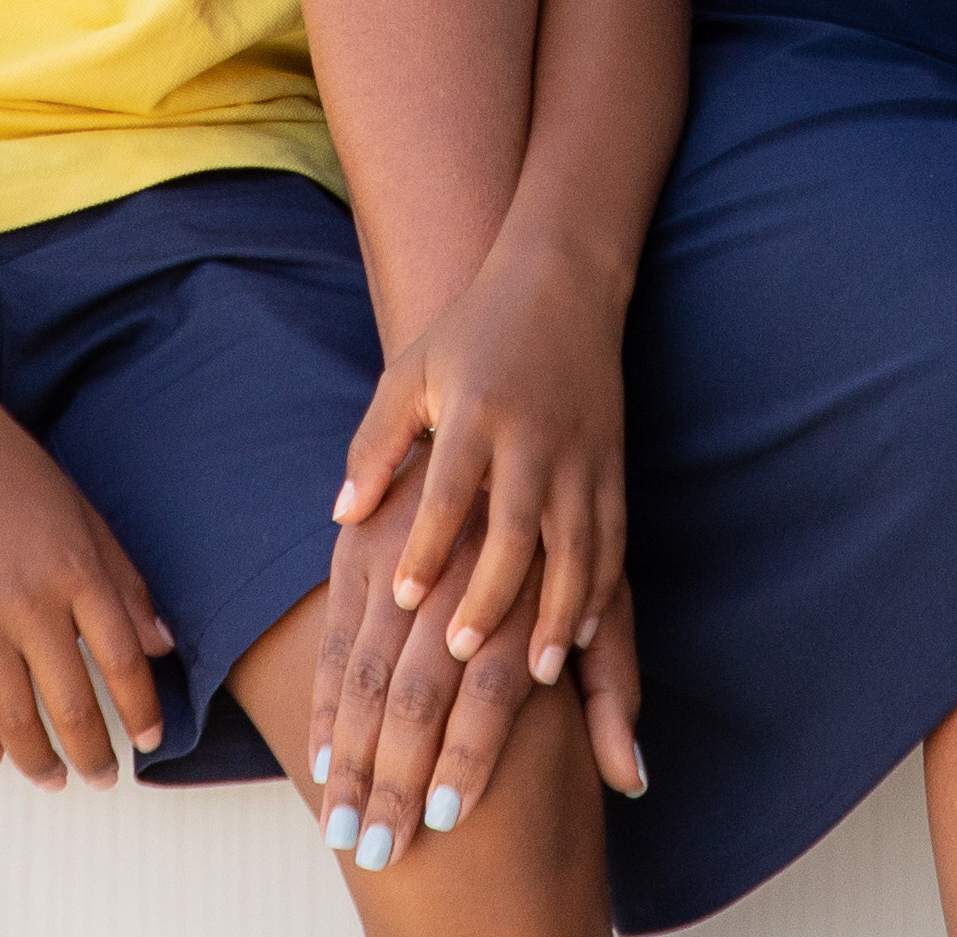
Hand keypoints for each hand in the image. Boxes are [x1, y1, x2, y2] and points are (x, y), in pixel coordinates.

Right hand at [0, 378, 170, 785]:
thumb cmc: (16, 472)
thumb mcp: (86, 515)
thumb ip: (125, 581)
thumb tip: (160, 642)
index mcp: (77, 571)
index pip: (121, 660)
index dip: (140, 709)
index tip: (151, 741)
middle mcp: (31, 603)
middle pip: (70, 703)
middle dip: (93, 753)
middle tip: (104, 779)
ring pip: (13, 717)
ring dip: (38, 760)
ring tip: (55, 780)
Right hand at [310, 462, 645, 870]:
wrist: (509, 415)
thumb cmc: (561, 537)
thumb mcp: (603, 596)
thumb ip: (612, 687)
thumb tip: (630, 780)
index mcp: (529, 577)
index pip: (492, 681)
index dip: (468, 753)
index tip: (449, 818)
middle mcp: (462, 560)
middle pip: (422, 685)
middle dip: (398, 775)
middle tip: (381, 845)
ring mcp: (403, 549)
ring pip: (368, 666)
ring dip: (351, 754)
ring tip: (343, 824)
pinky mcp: (359, 542)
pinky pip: (334, 636)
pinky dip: (325, 704)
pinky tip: (322, 763)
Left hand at [340, 233, 630, 699]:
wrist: (564, 282)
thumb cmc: (473, 333)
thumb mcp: (412, 372)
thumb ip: (377, 444)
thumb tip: (343, 516)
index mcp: (477, 410)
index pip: (450, 489)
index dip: (427, 546)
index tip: (402, 601)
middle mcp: (533, 437)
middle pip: (516, 529)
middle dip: (490, 597)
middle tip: (459, 655)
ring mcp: (581, 453)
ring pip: (577, 545)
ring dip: (559, 612)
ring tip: (538, 674)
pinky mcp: (612, 463)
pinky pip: (613, 536)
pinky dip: (603, 588)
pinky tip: (587, 634)